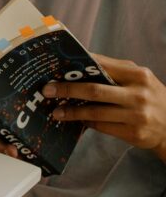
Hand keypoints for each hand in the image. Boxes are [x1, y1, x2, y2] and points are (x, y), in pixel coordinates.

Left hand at [43, 54, 165, 153]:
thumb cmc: (150, 97)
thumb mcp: (139, 79)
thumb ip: (114, 71)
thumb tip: (80, 63)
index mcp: (138, 75)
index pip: (102, 66)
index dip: (78, 66)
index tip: (56, 67)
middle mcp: (138, 94)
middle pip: (94, 90)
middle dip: (67, 90)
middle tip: (47, 90)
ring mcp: (136, 115)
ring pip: (95, 112)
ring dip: (71, 112)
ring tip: (56, 111)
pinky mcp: (133, 133)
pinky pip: (101, 127)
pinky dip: (85, 122)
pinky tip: (75, 120)